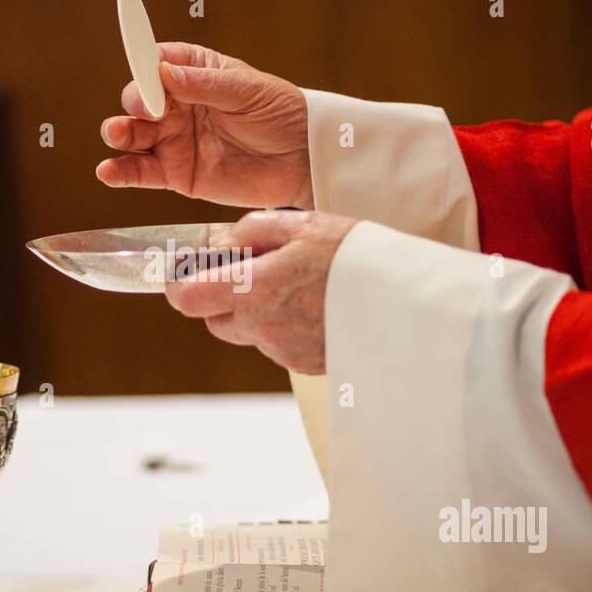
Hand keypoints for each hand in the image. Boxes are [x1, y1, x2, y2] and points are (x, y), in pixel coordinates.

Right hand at [98, 42, 311, 207]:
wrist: (303, 159)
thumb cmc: (280, 114)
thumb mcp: (246, 90)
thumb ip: (204, 85)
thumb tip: (163, 73)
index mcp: (193, 73)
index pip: (155, 62)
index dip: (145, 67)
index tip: (148, 76)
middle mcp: (177, 105)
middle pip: (139, 99)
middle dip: (135, 103)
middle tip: (148, 111)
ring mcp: (173, 140)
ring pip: (133, 135)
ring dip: (119, 133)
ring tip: (118, 134)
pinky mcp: (177, 174)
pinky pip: (142, 173)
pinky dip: (121, 172)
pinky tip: (108, 171)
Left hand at [164, 210, 356, 373]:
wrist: (411, 302)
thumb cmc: (358, 256)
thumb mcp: (302, 225)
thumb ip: (251, 231)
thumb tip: (218, 243)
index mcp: (256, 289)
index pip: (187, 299)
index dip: (181, 285)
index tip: (189, 272)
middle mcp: (264, 327)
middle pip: (214, 321)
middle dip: (222, 298)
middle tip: (253, 273)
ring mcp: (284, 351)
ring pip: (249, 333)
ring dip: (258, 313)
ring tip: (298, 287)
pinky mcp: (305, 366)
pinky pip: (279, 346)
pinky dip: (287, 328)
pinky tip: (316, 306)